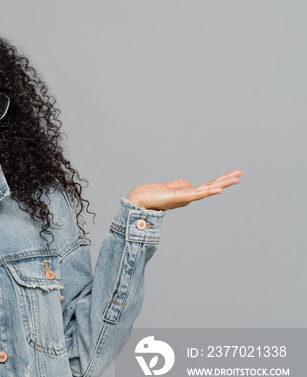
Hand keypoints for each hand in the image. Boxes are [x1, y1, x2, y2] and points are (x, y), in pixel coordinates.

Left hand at [125, 170, 242, 210]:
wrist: (136, 202)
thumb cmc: (147, 196)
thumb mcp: (166, 187)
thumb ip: (177, 186)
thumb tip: (188, 184)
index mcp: (184, 194)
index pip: (205, 186)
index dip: (218, 181)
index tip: (231, 176)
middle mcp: (187, 197)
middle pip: (210, 186)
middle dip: (225, 180)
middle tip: (241, 174)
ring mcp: (185, 198)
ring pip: (207, 189)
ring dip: (223, 183)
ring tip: (237, 178)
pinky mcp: (180, 198)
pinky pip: (198, 194)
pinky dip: (209, 191)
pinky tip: (220, 189)